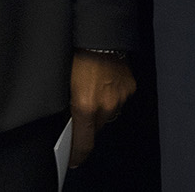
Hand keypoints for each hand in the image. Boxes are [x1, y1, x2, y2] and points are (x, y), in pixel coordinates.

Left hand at [68, 50, 135, 167]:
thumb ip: (70, 109)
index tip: (74, 159)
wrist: (98, 35)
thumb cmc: (76, 57)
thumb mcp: (64, 86)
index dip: (78, 154)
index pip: (84, 143)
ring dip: (102, 108)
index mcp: (85, 106)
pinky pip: (120, 99)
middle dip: (89, 123)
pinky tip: (105, 82)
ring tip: (94, 89)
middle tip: (82, 107)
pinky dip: (112, 95)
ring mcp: (120, 96)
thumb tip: (71, 123)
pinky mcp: (130, 87)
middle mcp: (106, 105)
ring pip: (109, 114)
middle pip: (97, 128)